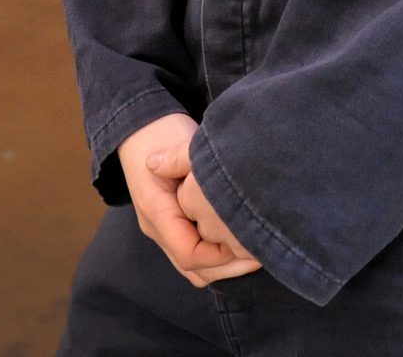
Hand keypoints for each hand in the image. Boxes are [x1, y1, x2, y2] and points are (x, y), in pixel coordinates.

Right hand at [163, 143, 260, 285]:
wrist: (140, 129)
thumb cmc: (163, 134)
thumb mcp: (180, 146)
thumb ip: (198, 173)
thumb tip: (223, 201)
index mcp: (156, 210)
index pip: (190, 253)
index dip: (221, 254)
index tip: (247, 237)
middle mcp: (158, 229)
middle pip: (195, 270)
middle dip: (230, 267)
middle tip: (262, 253)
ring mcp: (165, 233)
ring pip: (197, 271)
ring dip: (227, 268)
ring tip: (256, 252)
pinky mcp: (175, 230)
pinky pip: (197, 259)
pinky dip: (220, 261)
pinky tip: (242, 246)